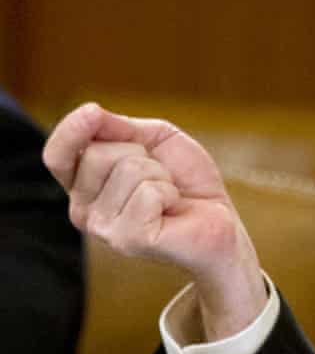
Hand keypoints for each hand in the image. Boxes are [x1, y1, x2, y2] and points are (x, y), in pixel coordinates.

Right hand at [43, 103, 266, 340]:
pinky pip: (147, 193)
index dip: (70, 130)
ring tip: (169, 195)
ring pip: (127, 169)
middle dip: (141, 152)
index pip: (57, 154)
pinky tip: (172, 210)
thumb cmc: (185, 180)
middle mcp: (83, 210)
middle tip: (160, 176)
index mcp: (84, 185)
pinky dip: (169, 192)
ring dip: (160, 175)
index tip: (93, 112)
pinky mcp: (128, 240)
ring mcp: (103, 229)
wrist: (218, 218)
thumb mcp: (154, 139)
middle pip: (96, 153)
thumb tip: (90, 113)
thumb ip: (118, 126)